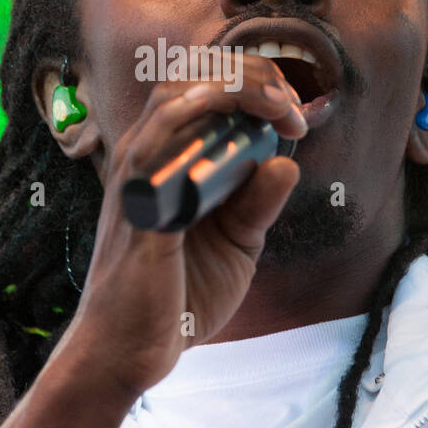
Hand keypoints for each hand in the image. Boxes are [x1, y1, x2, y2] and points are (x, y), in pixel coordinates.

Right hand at [62, 55, 306, 395]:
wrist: (132, 351)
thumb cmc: (177, 296)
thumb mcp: (235, 243)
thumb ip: (257, 202)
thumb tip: (286, 161)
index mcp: (164, 159)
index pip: (199, 87)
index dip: (251, 82)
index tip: (294, 112)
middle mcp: (144, 156)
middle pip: (189, 79)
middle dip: (250, 76)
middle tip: (293, 106)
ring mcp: (136, 176)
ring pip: (175, 96)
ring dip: (236, 90)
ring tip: (280, 107)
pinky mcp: (139, 205)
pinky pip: (160, 143)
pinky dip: (199, 119)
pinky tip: (240, 122)